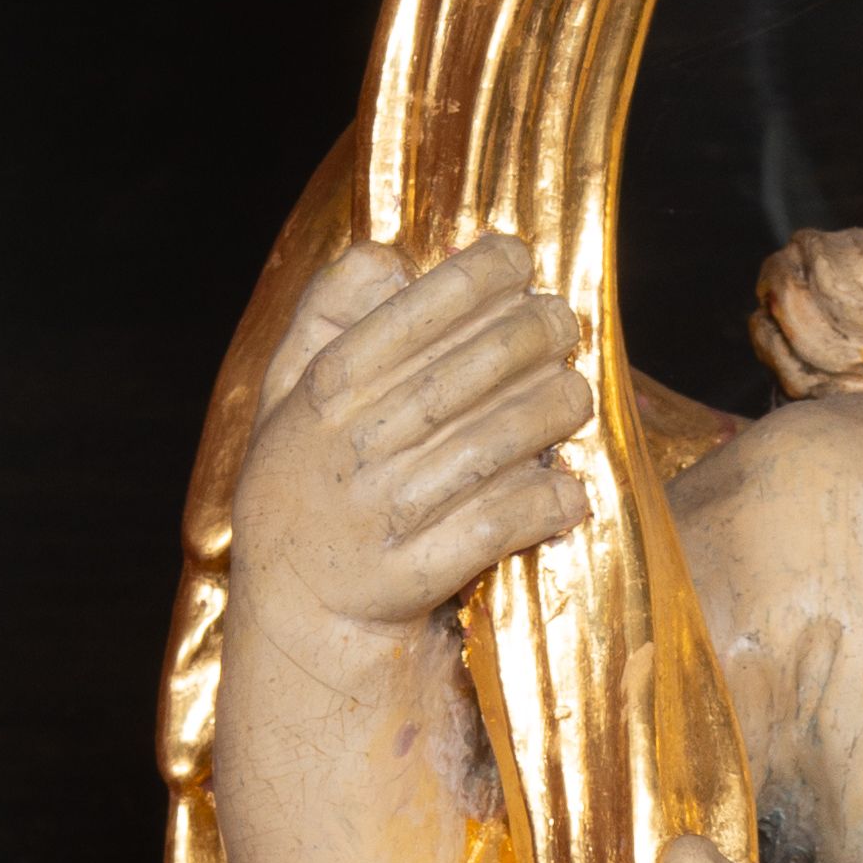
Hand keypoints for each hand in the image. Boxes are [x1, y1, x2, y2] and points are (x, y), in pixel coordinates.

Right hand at [232, 231, 593, 645]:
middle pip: (461, 375)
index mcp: (324, 391)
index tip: (519, 260)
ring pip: (487, 447)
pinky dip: (541, 504)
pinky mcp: (413, 574)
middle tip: (563, 321)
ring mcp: (383, 513)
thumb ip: (326, 312)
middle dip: (527, 335)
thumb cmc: (303, 477)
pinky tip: (572, 488)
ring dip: (547, 412)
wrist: (292, 604)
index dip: (475, 278)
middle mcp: (353, 447)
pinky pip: (494, 527)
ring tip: (576, 392)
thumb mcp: (286, 387)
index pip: (409, 316)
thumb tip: (393, 258)